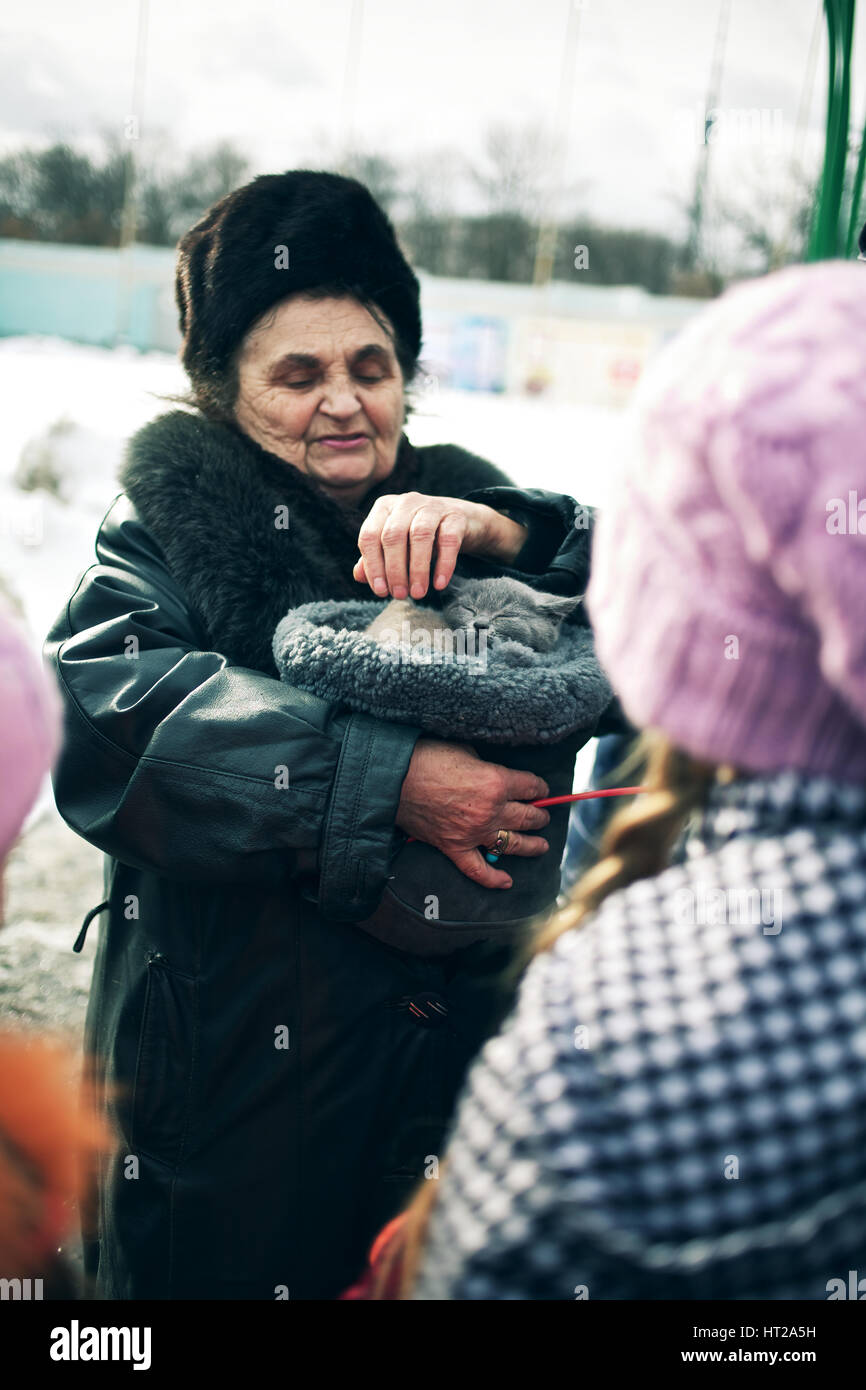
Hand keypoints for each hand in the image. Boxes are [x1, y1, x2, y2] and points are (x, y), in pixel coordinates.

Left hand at [353, 493, 527, 597]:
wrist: (461, 522)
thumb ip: (375, 559)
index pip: (369, 536)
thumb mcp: (395, 547)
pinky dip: (444, 564)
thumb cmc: (419, 538)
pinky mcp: (455, 515)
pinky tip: (439, 584)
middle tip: (400, 596)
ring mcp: (432, 505)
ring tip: (418, 593)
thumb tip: (358, 576)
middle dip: (395, 570)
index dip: (372, 566)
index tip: (381, 591)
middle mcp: (405, 502)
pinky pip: (448, 540)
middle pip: (393, 536)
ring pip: (419, 536)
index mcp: (384, 508)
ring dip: (417, 569)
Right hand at [396, 739, 550, 888]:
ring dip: (532, 845)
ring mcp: (473, 832)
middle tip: (543, 815)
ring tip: (542, 846)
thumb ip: (485, 766)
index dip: (540, 787)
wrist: (393, 778)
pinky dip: (493, 879)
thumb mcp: (465, 751)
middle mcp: (490, 810)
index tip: (541, 789)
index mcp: (496, 782)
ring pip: (512, 844)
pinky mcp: (453, 847)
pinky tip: (507, 881)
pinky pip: (478, 870)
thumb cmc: (427, 758)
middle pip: (528, 817)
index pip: (531, 787)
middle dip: (540, 815)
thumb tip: (492, 774)